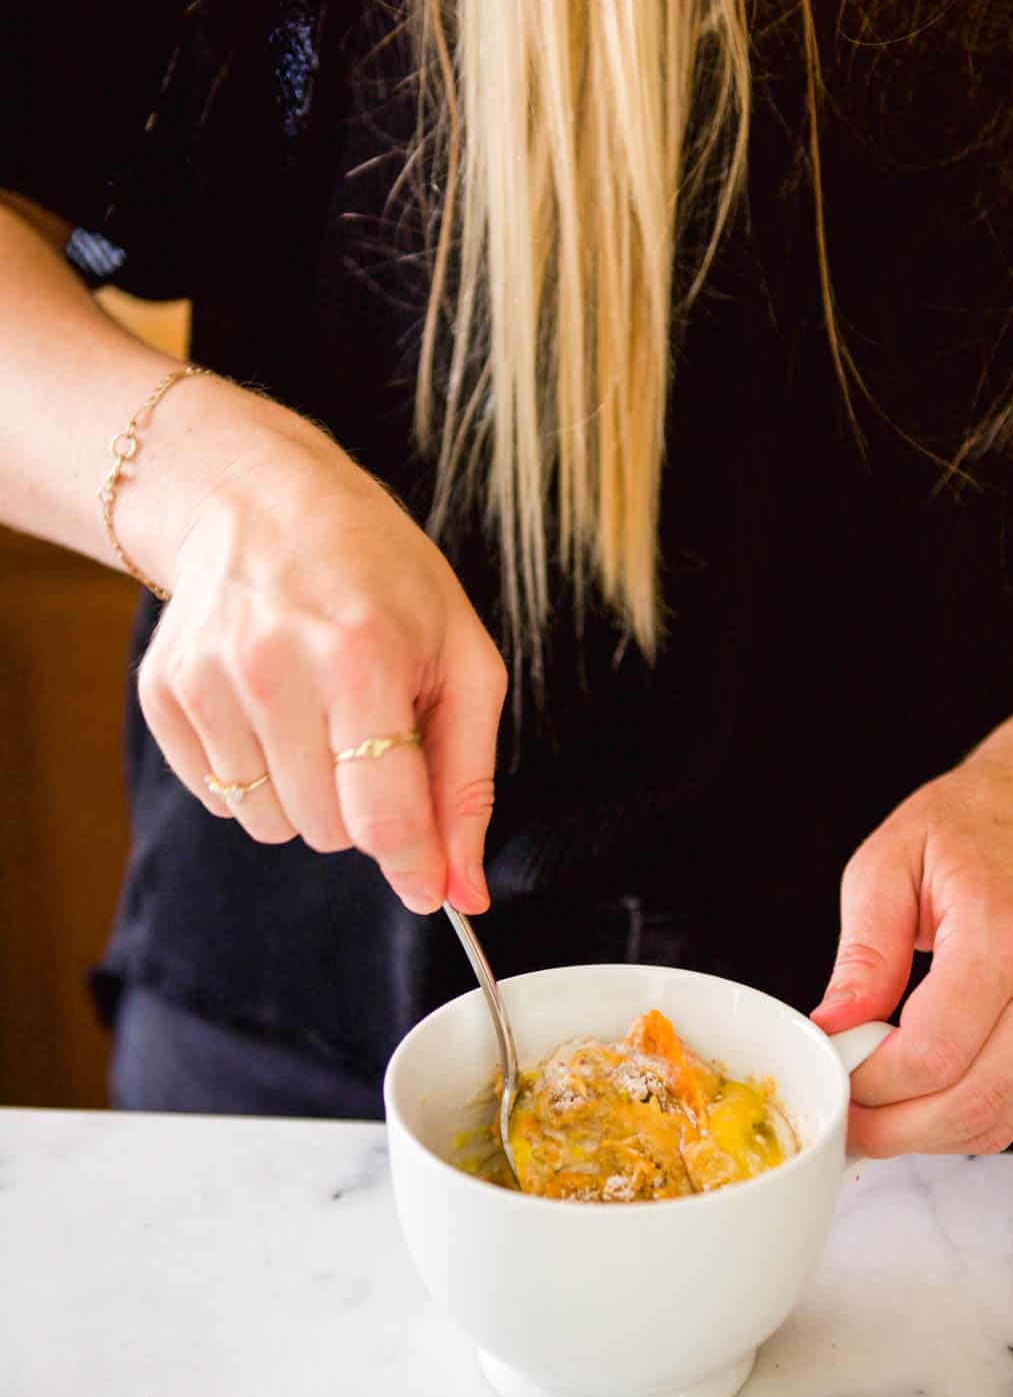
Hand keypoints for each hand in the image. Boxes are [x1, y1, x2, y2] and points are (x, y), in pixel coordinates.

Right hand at [135, 384, 506, 914]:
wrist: (262, 501)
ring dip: (308, 796)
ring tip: (320, 718)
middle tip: (371, 736)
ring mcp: (207, 679)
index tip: (428, 885)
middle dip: (364, 807)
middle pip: (329, 833)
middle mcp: (273, 666)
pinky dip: (256, 777)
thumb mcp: (460, 660)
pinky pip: (221, 799)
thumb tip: (463, 895)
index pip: (382, 817)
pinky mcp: (163, 693)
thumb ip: (466, 783)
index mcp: (361, 655)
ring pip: (271, 825)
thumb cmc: (382, 579)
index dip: (414, 867)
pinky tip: (271, 712)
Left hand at [809, 739, 1012, 1154]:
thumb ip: (863, 955)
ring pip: (1002, 1116)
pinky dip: (963, 1120)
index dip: (873, 1084)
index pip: (935, 1051)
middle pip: (972, 1099)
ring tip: (873, 1118)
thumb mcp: (887, 864)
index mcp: (1001, 932)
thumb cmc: (968, 824)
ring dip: (929, 1135)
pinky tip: (917, 1105)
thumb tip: (831, 1028)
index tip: (832, 1075)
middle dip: (896, 1128)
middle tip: (843, 1121)